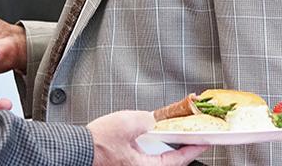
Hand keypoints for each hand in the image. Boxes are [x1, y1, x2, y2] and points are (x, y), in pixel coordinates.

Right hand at [87, 110, 205, 165]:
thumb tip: (152, 120)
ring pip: (155, 156)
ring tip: (170, 130)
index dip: (193, 149)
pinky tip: (147, 132)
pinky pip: (143, 152)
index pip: (178, 160)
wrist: (78, 147)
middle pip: (168, 159)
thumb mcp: (127, 124)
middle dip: (179, 146)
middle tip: (189, 134)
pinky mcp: (124, 160)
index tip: (203, 141)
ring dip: (163, 143)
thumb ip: (145, 120)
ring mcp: (132, 164)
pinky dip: (150, 143)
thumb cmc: (98, 143)